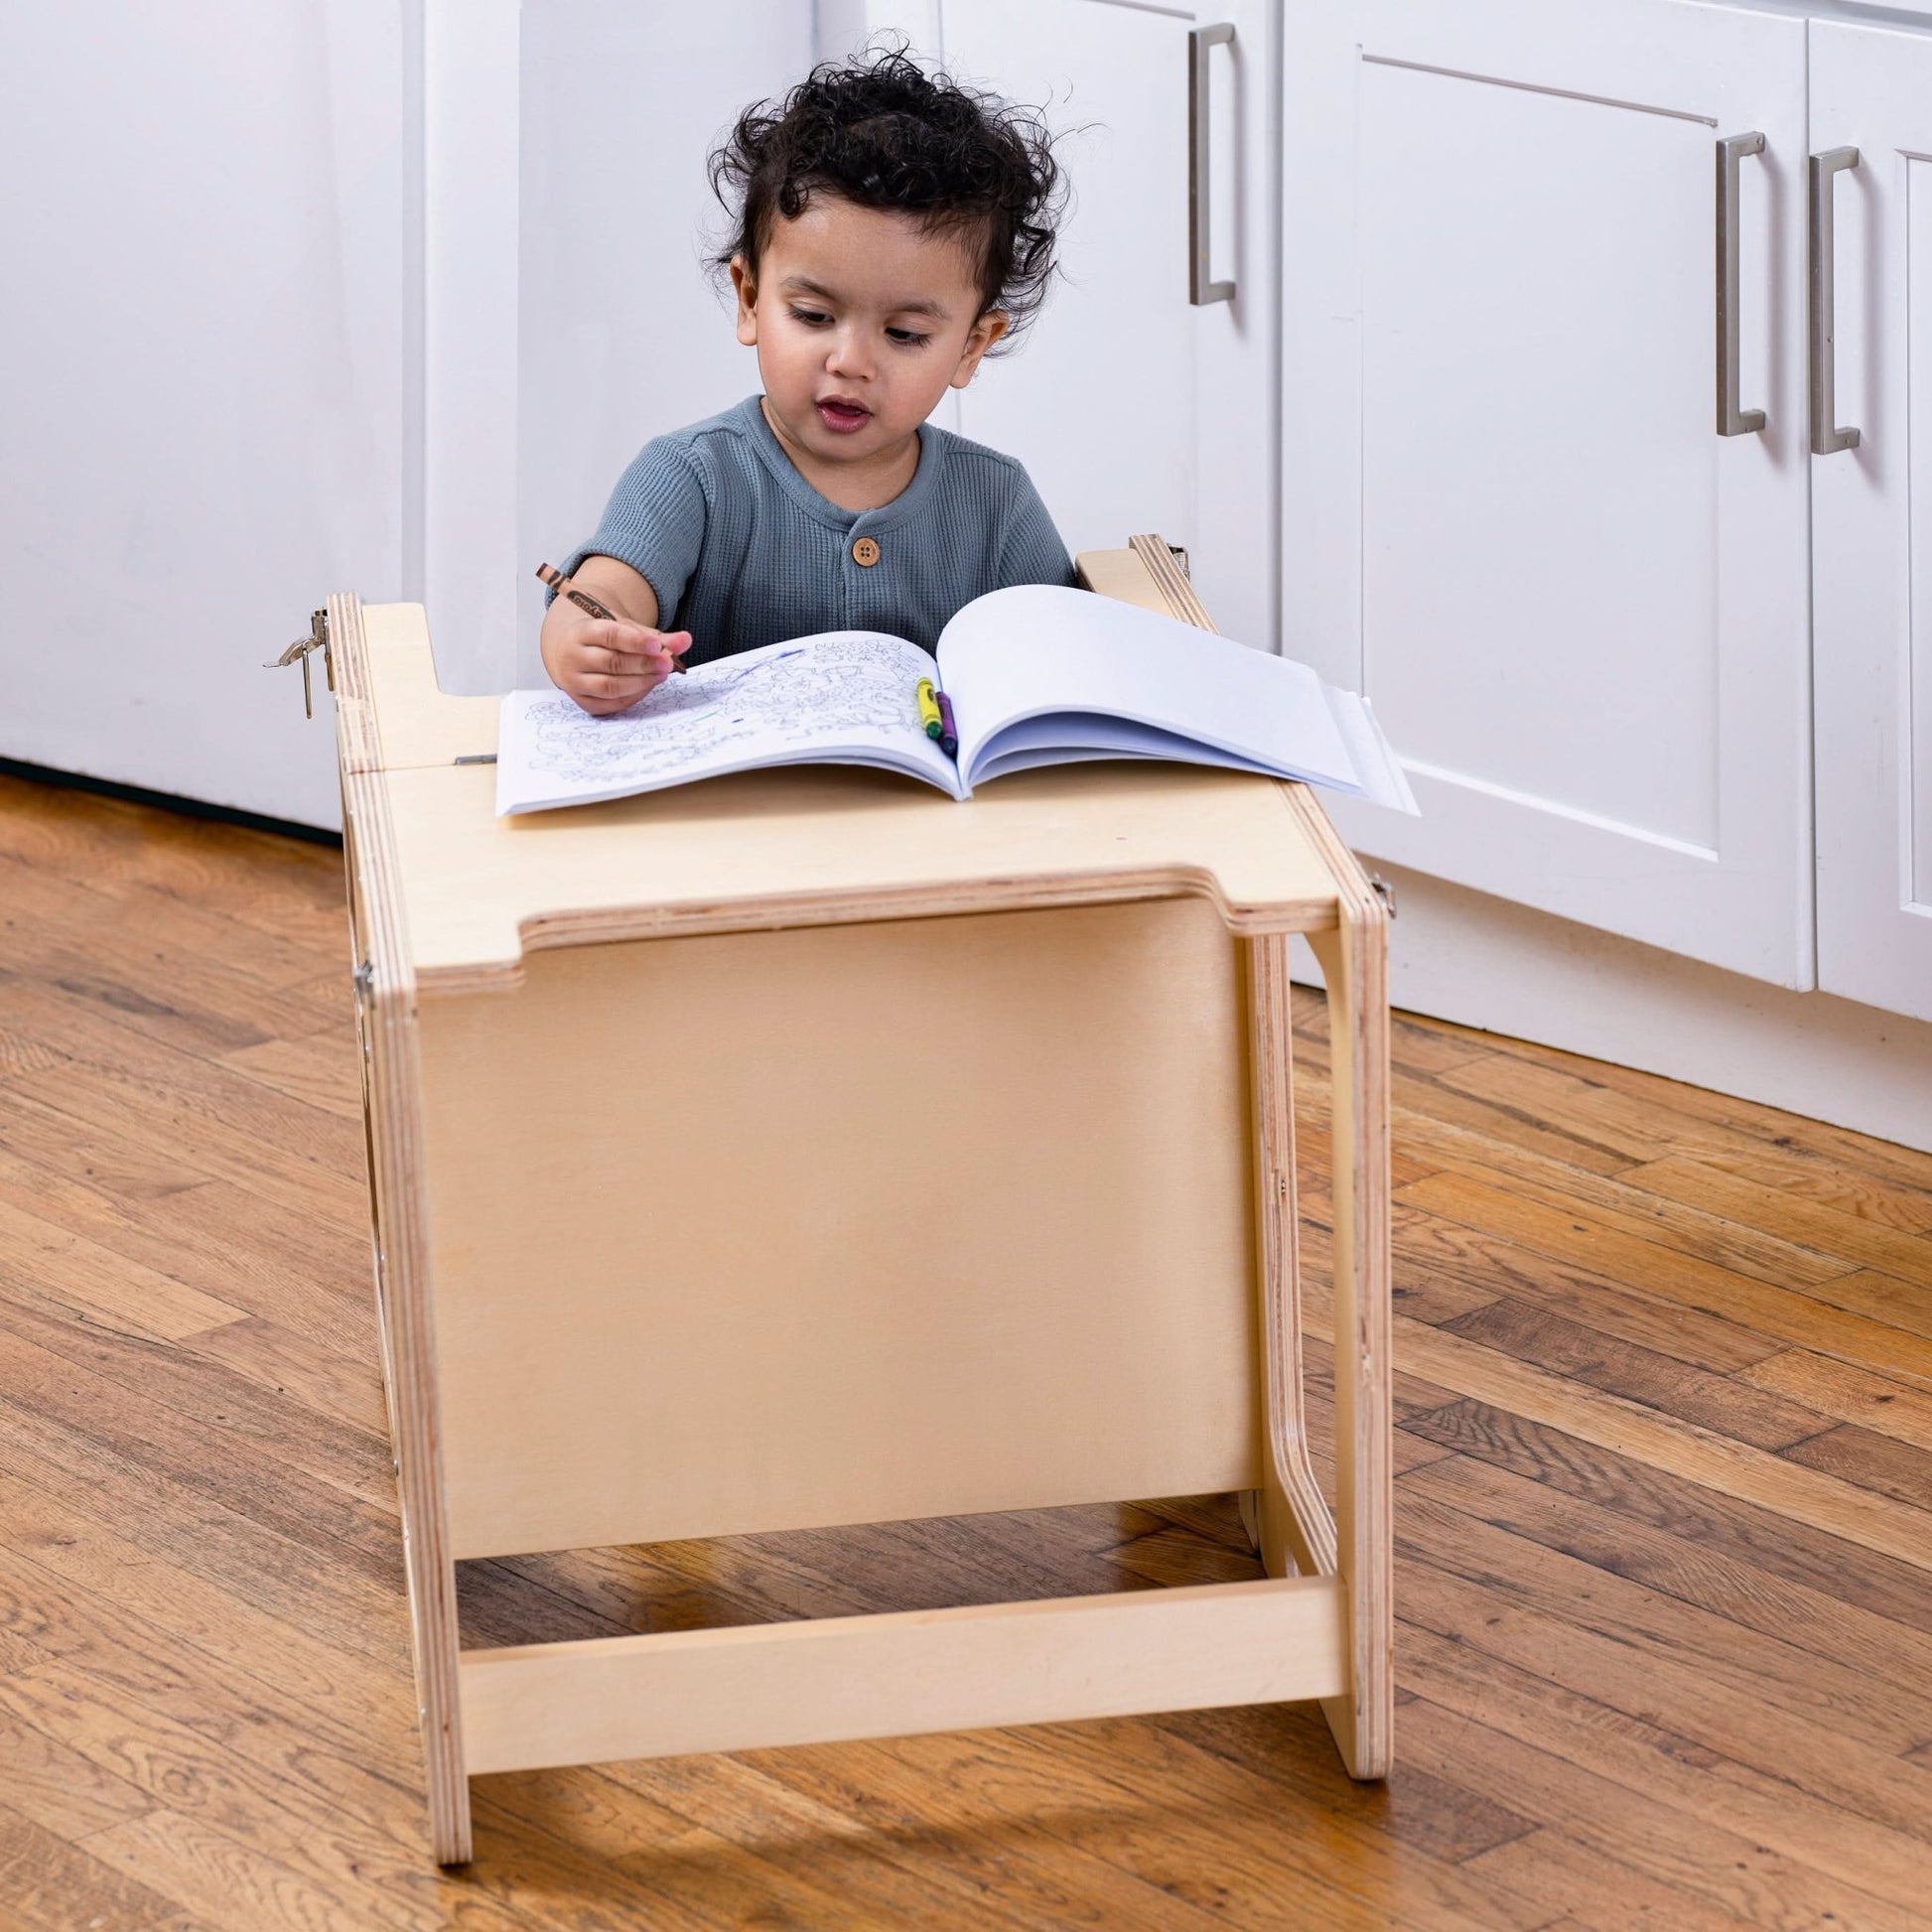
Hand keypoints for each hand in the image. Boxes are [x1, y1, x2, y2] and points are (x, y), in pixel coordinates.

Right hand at [542, 613, 691, 715]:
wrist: (575, 654)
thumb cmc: (605, 641)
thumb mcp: (627, 631)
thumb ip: (656, 637)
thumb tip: (685, 640)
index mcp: (582, 632)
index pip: (609, 636)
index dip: (635, 642)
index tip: (657, 645)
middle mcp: (572, 657)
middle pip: (611, 663)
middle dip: (643, 664)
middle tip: (667, 663)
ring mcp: (574, 682)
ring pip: (609, 686)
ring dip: (640, 682)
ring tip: (661, 675)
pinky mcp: (582, 702)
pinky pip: (610, 703)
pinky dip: (633, 696)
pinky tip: (647, 686)